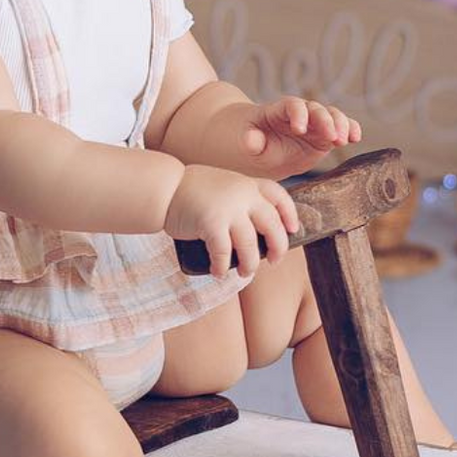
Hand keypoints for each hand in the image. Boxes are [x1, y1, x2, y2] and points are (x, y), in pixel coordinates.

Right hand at [162, 164, 299, 279]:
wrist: (164, 188)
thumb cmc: (189, 191)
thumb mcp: (223, 186)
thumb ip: (240, 200)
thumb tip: (255, 231)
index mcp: (247, 184)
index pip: (278, 196)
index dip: (290, 214)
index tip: (293, 229)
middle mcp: (242, 194)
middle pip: (272, 224)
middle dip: (278, 247)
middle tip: (273, 261)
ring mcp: (228, 208)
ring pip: (250, 245)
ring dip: (250, 264)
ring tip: (245, 273)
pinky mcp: (211, 222)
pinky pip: (224, 253)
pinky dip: (223, 267)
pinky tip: (218, 272)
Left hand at [240, 97, 362, 177]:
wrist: (262, 152)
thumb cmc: (252, 144)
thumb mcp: (246, 144)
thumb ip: (250, 141)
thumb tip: (251, 139)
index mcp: (279, 111)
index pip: (291, 105)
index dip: (298, 114)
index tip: (300, 129)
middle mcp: (301, 113)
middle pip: (316, 109)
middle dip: (325, 121)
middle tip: (331, 136)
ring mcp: (315, 124)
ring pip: (332, 116)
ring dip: (341, 125)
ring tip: (344, 140)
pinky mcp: (325, 136)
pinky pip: (341, 128)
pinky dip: (351, 130)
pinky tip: (355, 138)